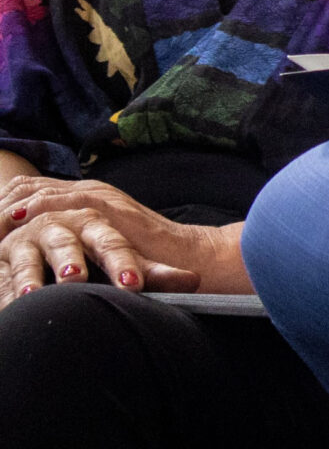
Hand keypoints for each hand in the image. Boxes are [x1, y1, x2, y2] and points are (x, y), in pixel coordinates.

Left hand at [0, 176, 245, 296]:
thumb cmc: (148, 261)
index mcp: (85, 198)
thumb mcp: (102, 247)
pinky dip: (33, 209)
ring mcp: (97, 196)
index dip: (3, 206)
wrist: (189, 257)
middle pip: (27, 187)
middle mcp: (88, 190)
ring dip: (9, 209)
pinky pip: (61, 201)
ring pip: (38, 191)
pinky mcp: (106, 206)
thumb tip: (45, 260)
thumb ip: (77, 242)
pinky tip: (15, 221)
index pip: (30, 191)